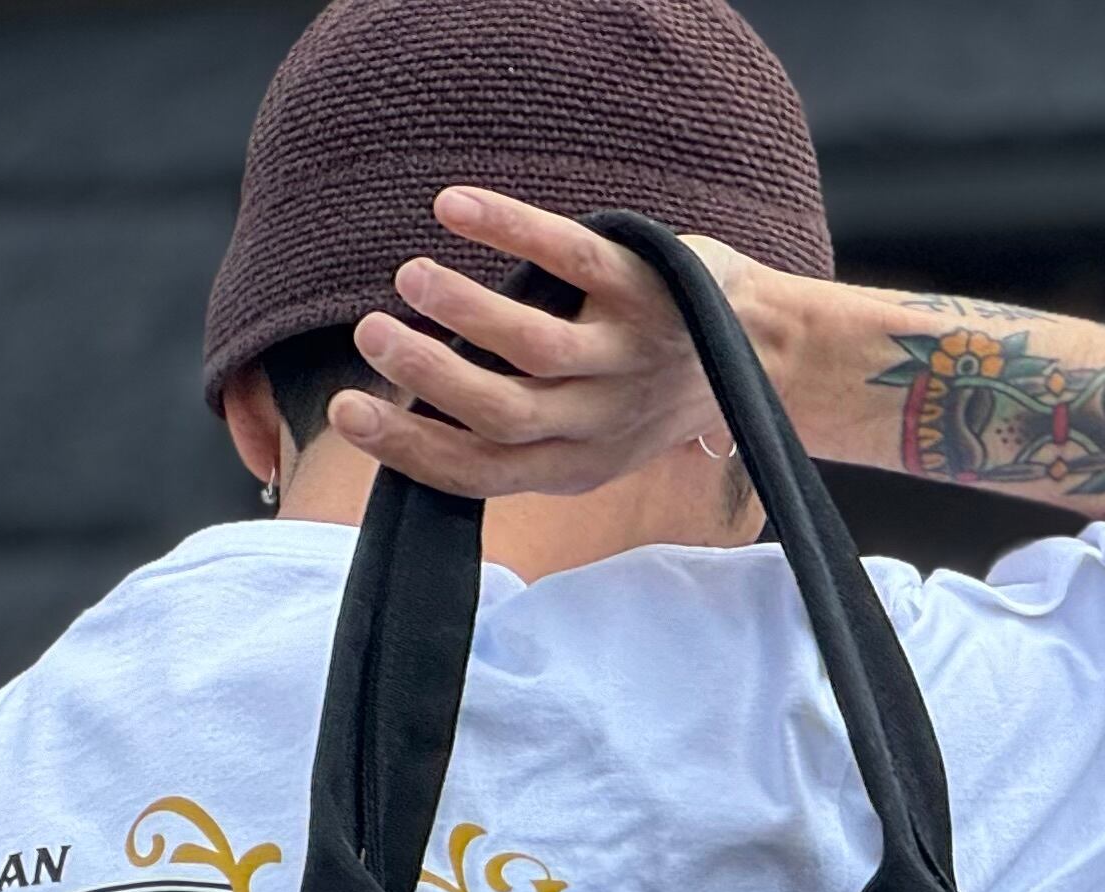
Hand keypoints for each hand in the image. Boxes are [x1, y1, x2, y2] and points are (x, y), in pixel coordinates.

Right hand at [332, 186, 773, 496]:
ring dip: (466, 311)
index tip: (343, 411)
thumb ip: (515, 428)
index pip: (482, 472)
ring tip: (411, 276)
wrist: (761, 349)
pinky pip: (574, 259)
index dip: (410, 449)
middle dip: (430, 377)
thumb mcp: (589, 433)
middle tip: (370, 334)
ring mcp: (627, 355)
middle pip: (505, 414)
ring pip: (539, 349)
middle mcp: (602, 418)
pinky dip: (512, 230)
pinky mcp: (648, 291)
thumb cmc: (643, 385)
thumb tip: (401, 404)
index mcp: (576, 461)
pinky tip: (455, 206)